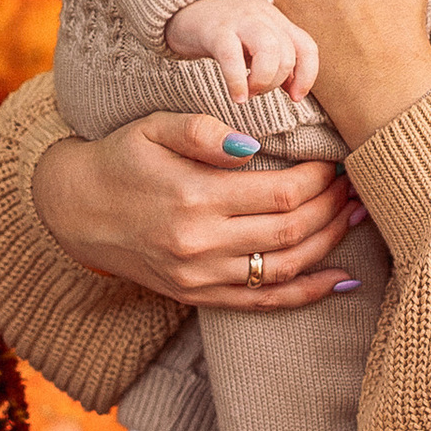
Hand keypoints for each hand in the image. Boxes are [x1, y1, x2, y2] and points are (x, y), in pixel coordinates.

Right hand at [33, 115, 363, 311]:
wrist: (75, 210)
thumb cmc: (121, 159)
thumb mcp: (153, 127)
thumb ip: (203, 130)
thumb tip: (254, 146)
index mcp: (194, 197)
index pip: (280, 193)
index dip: (317, 179)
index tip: (333, 160)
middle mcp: (200, 244)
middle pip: (290, 232)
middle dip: (331, 207)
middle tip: (354, 186)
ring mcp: (200, 277)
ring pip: (284, 268)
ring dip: (330, 244)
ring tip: (356, 218)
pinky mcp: (198, 297)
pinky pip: (263, 303)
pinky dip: (307, 294)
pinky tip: (341, 279)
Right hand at [162, 0, 319, 112]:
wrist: (181, 0)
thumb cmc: (220, 29)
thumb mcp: (253, 39)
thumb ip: (273, 59)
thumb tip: (293, 90)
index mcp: (275, 21)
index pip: (306, 47)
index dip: (307, 76)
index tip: (295, 97)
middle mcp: (262, 17)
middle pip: (287, 53)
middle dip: (276, 82)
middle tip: (256, 92)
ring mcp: (239, 21)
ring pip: (270, 50)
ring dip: (263, 80)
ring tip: (247, 93)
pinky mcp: (214, 30)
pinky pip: (232, 57)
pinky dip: (238, 82)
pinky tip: (236, 97)